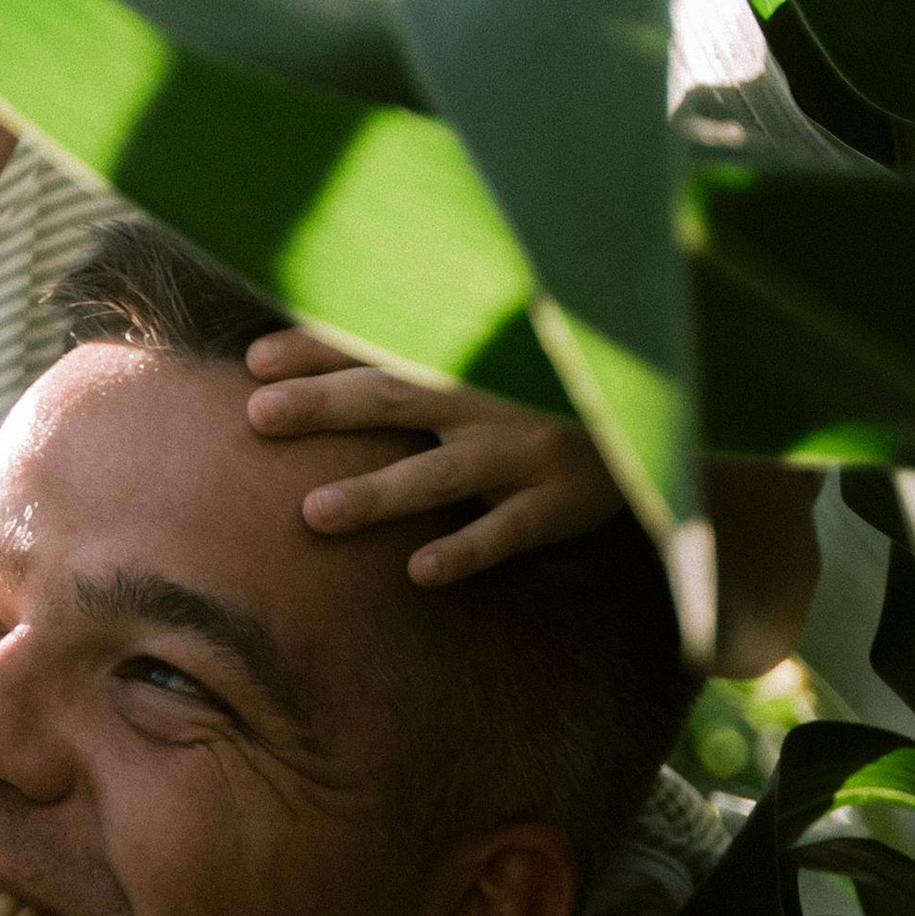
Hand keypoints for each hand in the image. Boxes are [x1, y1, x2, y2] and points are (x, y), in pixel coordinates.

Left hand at [243, 331, 618, 587]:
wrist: (658, 428)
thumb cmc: (549, 397)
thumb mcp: (494, 366)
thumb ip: (425, 363)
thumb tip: (328, 367)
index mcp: (469, 358)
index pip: (379, 345)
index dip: (318, 350)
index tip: (255, 361)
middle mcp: (491, 398)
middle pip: (397, 395)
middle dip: (326, 404)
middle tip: (258, 415)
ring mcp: (527, 450)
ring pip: (441, 472)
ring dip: (377, 492)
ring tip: (314, 514)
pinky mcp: (560, 502)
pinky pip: (507, 530)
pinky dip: (465, 548)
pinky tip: (419, 571)